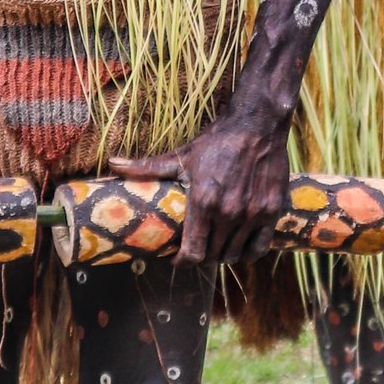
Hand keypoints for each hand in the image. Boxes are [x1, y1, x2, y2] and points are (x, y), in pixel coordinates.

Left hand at [116, 94, 291, 263]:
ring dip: (223, 254)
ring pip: (234, 255)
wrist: (257, 123)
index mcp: (203, 202)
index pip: (193, 254)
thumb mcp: (182, 156)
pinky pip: (259, 248)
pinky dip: (248, 252)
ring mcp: (252, 213)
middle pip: (212, 257)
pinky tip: (241, 244)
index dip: (182, 261)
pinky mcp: (272, 211)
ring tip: (216, 244)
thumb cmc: (217, 141)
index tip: (178, 258)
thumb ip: (148, 167)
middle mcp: (228, 213)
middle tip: (197, 246)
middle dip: (201, 255)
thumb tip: (112, 163)